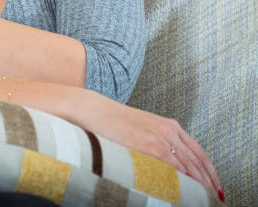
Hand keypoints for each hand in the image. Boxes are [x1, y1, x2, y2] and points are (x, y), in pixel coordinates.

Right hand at [81, 92, 222, 198]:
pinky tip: (188, 190)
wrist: (92, 109)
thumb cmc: (112, 121)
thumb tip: (167, 162)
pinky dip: (184, 179)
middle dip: (209, 180)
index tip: (215, 184)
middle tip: (215, 196)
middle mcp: (169, 129)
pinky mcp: (148, 145)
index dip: (210, 171)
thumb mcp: (142, 128)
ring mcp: (159, 137)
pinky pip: (173, 165)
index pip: (199, 151)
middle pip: (198, 160)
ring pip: (189, 164)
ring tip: (205, 198)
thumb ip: (157, 140)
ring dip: (200, 183)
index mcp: (169, 124)